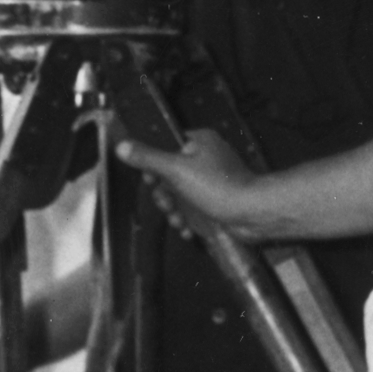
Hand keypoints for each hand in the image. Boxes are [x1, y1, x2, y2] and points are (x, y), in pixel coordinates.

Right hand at [116, 127, 265, 233]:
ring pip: (182, 195)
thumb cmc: (217, 187)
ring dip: (175, 212)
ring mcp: (213, 180)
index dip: (154, 167)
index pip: (165, 147)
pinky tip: (188, 230)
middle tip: (168, 205)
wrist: (251, 214)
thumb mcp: (175, 170)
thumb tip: (122, 146)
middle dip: (165, 196)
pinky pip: (195, 209)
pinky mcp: (218, 201)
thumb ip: (148, 158)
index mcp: (199, 141)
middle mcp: (207, 157)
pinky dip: (189, 220)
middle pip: (171, 175)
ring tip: (179, 221)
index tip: (152, 181)